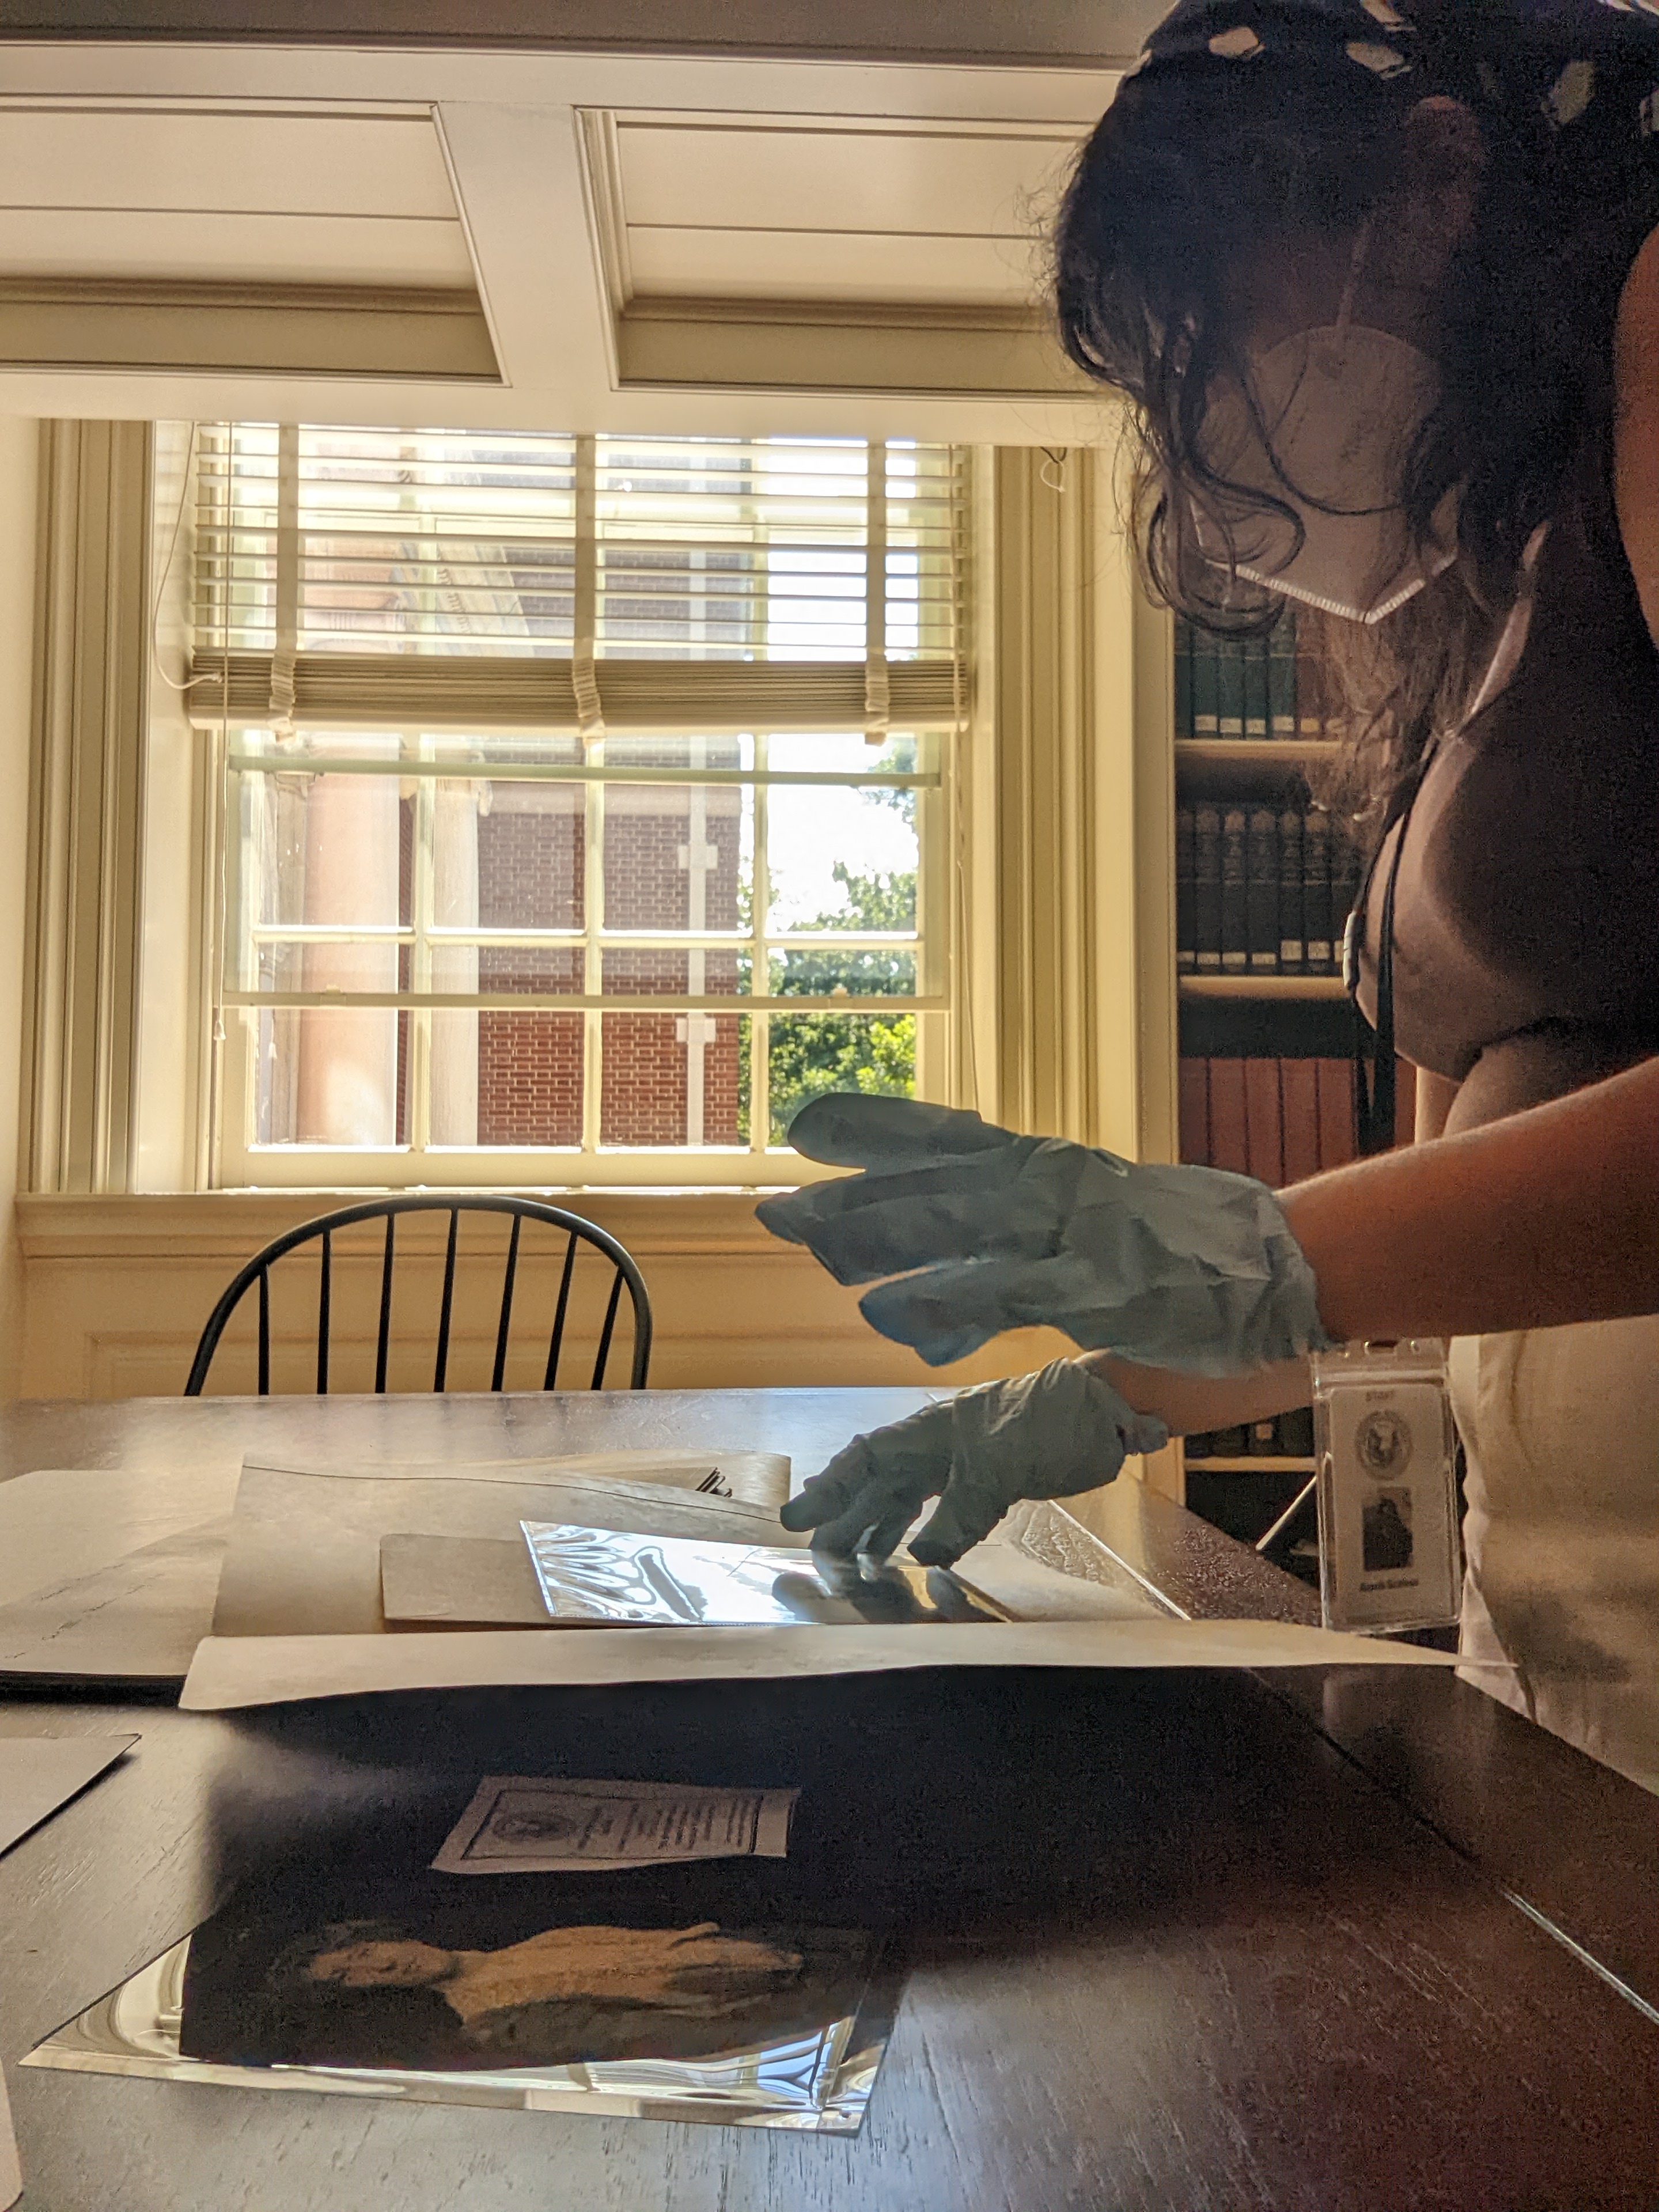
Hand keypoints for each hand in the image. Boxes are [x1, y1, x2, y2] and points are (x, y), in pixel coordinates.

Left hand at [756, 1094, 1333, 1376]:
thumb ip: (1032, 1220)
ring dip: (878, 1240)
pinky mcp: (1095, 1287)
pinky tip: (892, 1316)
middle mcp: (1053, 1186)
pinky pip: (1005, 1293)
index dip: (874, 1125)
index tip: (806, 1122)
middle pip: (932, 1183)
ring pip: (956, 1226)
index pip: (947, 1132)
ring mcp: (1073, 1233)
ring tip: (808, 1252)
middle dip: (850, 1198)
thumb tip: (966, 1240)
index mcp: (1053, 1165)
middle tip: (775, 1213)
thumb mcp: (1102, 1213)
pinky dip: (945, 1299)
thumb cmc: (1192, 1245)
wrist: (1286, 1262)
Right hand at [779, 1359, 1168, 1567]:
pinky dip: (919, 1533)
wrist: (1103, 1411)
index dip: (832, 1488)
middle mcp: (937, 1447)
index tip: (799, 1518)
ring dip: (877, 1527)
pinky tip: (908, 1555)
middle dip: (844, 1514)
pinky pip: (940, 1512)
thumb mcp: (999, 1468)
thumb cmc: (1047, 1422)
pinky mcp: (989, 1484)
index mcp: (929, 1432)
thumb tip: (922, 1557)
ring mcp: (962, 1465)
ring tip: (851, 1563)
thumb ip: (961, 1513)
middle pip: (879, 1482)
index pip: (868, 1458)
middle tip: (814, 1552)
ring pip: (905, 1498)